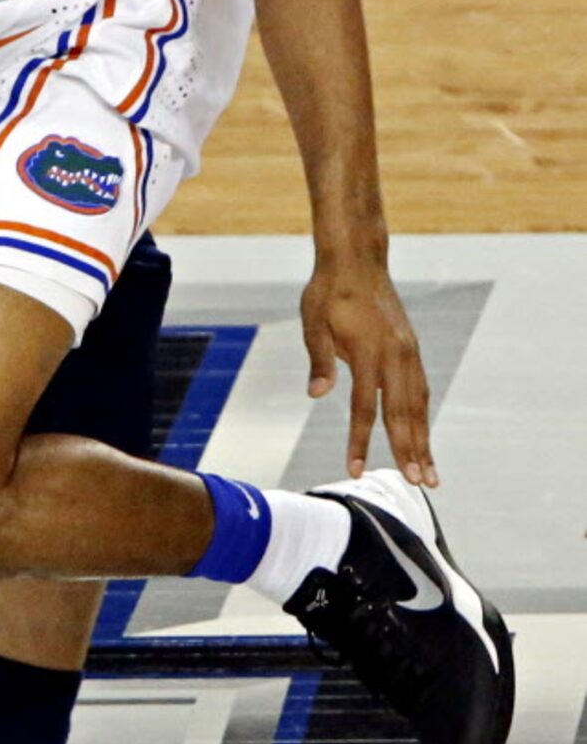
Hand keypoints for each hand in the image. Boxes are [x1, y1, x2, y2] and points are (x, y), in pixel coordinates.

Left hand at [302, 258, 436, 487]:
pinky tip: (423, 434)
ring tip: (429, 472)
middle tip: (419, 484)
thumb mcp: (313, 322)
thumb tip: (317, 395)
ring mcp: (408, 351)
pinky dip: (423, 414)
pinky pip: (420, 387)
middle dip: (410, 450)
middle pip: (403, 412)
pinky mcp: (411, 347)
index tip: (354, 468)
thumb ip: (320, 359)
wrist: (356, 259)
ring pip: (419, 403)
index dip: (359, 441)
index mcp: (368, 351)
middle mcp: (395, 354)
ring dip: (424, 438)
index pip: (364, 407)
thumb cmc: (328, 292)